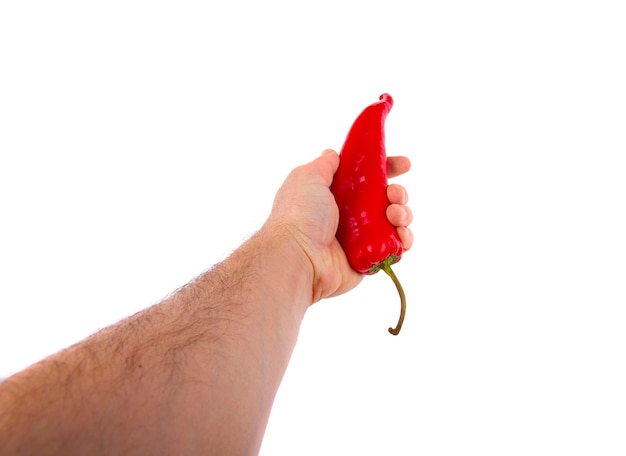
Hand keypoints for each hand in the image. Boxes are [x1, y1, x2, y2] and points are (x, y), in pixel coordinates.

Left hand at [267, 149, 412, 302]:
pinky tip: (402, 236)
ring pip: (394, 222)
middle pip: (385, 199)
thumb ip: (324, 164)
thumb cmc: (299, 215)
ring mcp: (360, 238)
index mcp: (335, 194)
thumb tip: (332, 153)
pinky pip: (394, 248)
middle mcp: (348, 215)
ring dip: (403, 214)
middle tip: (393, 194)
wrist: (299, 256)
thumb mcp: (307, 177)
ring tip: (394, 215)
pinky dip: (404, 240)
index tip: (404, 164)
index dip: (387, 168)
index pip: (367, 177)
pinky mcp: (368, 258)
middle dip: (398, 193)